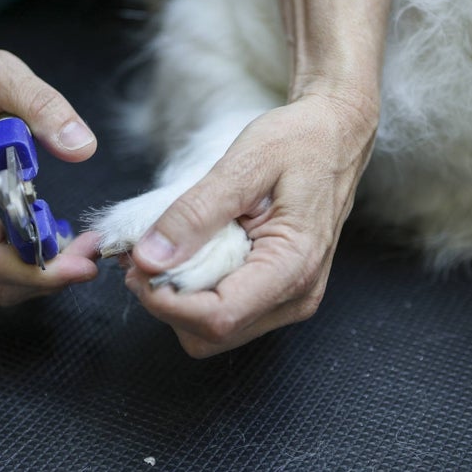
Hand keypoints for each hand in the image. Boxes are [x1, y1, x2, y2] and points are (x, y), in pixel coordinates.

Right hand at [0, 45, 99, 304]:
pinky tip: (53, 239)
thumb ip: (43, 105)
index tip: (85, 264)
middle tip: (92, 251)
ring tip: (79, 245)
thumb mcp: (1, 74)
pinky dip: (28, 264)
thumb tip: (81, 147)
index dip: (40, 272)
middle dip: (50, 275)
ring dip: (41, 273)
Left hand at [125, 91, 377, 356]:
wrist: (334, 138)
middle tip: (143, 253)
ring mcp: (288, 299)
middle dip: (165, 301)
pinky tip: (184, 255)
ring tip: (163, 250)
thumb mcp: (244, 165)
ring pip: (212, 332)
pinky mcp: (276, 293)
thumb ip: (195, 214)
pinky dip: (193, 292)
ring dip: (176, 299)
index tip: (137, 263)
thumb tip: (149, 258)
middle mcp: (295, 296)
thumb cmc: (299, 143)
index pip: (217, 317)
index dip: (165, 301)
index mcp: (293, 266)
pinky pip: (224, 313)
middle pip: (210, 334)